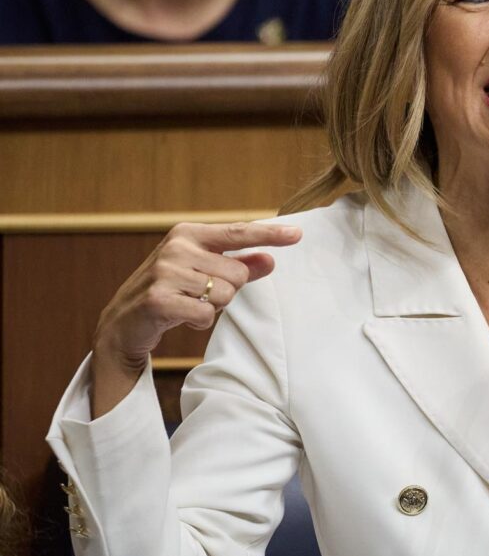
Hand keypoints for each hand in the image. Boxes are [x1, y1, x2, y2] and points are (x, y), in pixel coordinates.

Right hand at [90, 222, 301, 416]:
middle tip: (199, 294)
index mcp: (188, 233)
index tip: (298, 235)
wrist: (123, 323)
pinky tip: (180, 317)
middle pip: (238, 273)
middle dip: (227, 290)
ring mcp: (165, 272)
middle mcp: (177, 247)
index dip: (270, 234)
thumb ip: (238, 265)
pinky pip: (207, 314)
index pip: (239, 232)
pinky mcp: (159, 299)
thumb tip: (271, 260)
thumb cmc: (170, 292)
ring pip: (226, 295)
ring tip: (188, 304)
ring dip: (214, 307)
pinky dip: (200, 322)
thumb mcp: (203, 273)